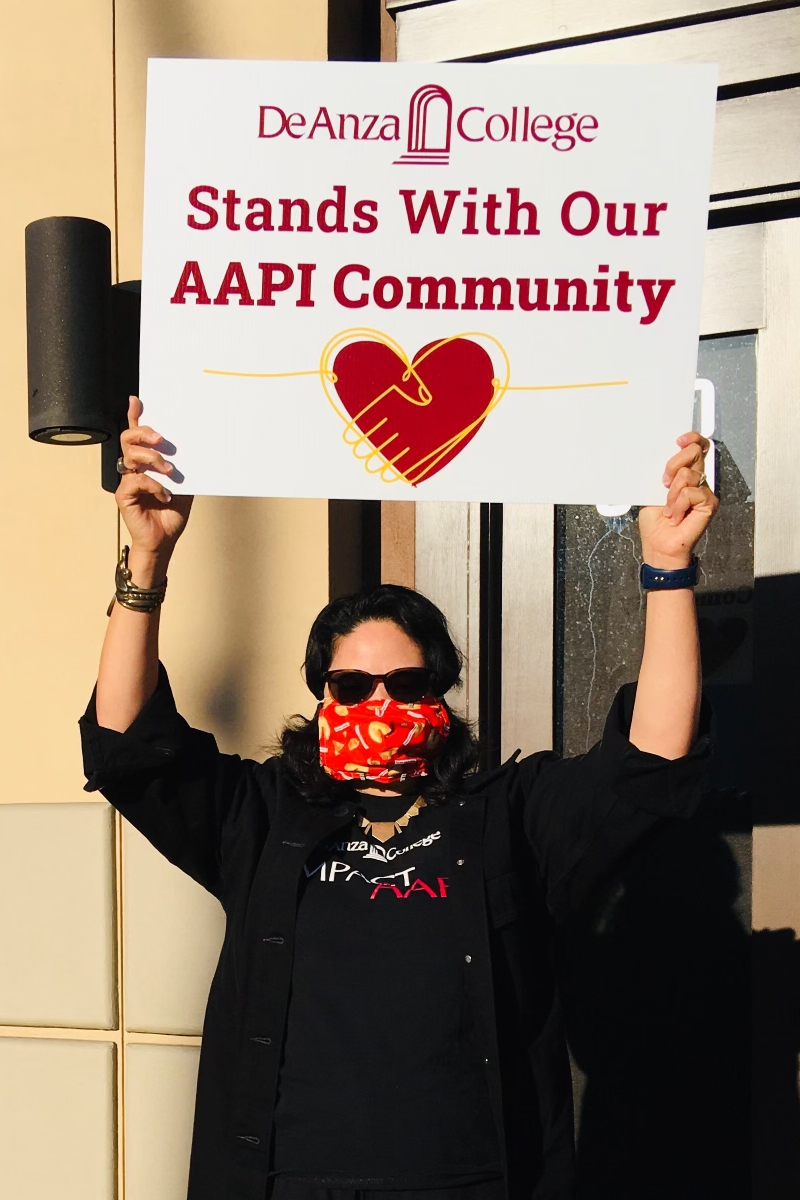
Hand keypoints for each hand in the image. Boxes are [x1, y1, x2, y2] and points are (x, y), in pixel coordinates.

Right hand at [116, 396, 192, 556]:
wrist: (164, 540)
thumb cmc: (172, 513)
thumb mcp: (184, 485)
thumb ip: (184, 466)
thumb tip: (195, 447)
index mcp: (146, 462)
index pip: (137, 435)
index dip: (134, 416)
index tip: (137, 400)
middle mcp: (133, 468)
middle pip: (128, 439)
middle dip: (144, 433)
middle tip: (161, 439)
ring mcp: (126, 480)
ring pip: (129, 456)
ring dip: (152, 459)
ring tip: (169, 470)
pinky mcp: (123, 495)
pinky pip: (135, 480)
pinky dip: (153, 485)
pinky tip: (165, 496)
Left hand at [638, 432, 718, 568]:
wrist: (659, 545)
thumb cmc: (655, 522)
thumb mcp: (653, 490)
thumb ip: (664, 473)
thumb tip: (664, 455)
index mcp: (685, 475)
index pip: (697, 448)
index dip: (691, 439)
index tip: (678, 440)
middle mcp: (697, 481)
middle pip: (694, 453)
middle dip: (674, 463)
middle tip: (664, 483)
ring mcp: (704, 492)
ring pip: (689, 474)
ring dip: (672, 493)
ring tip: (668, 508)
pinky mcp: (709, 504)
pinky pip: (692, 493)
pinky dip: (678, 504)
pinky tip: (675, 516)